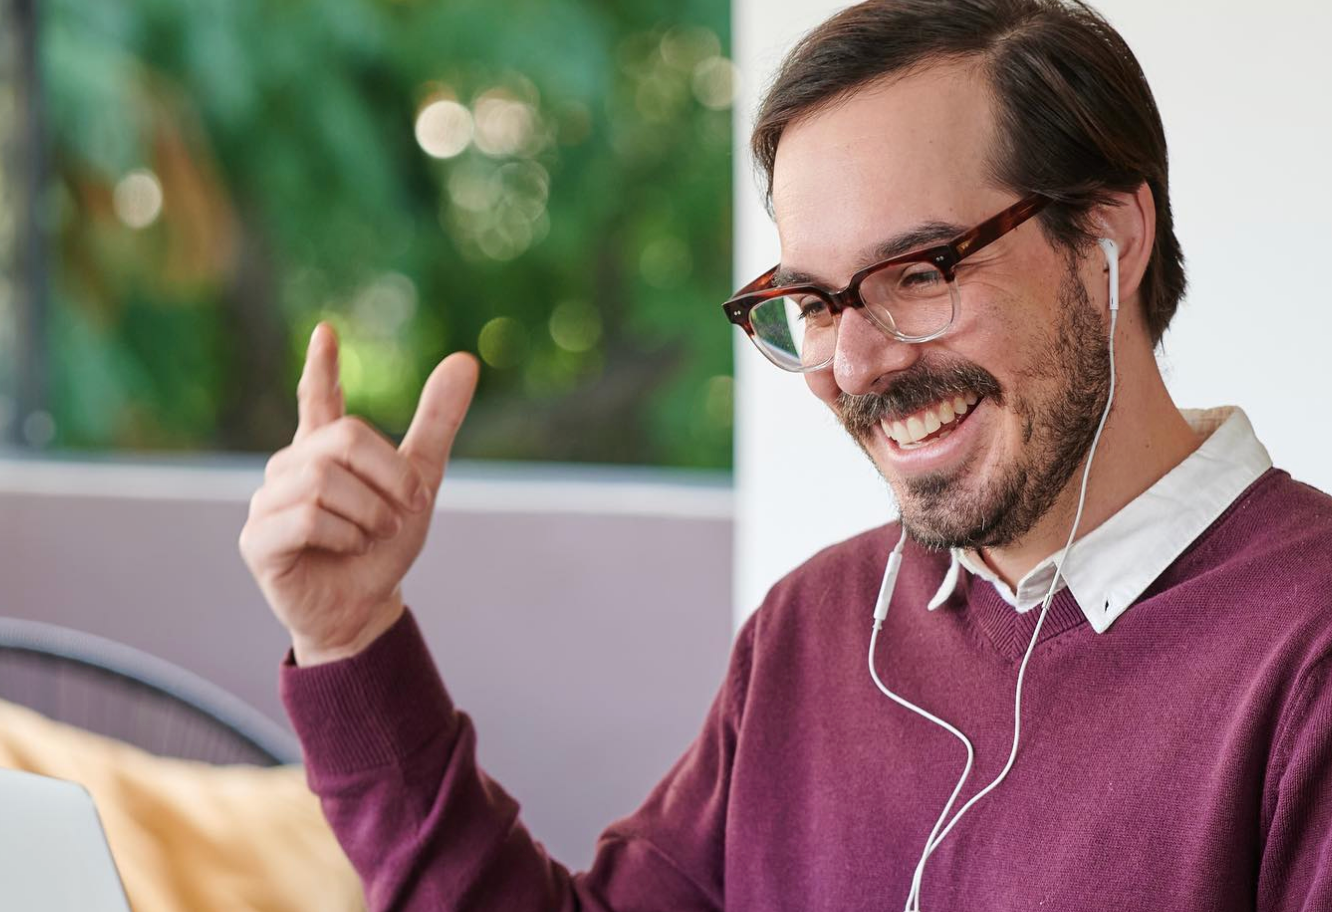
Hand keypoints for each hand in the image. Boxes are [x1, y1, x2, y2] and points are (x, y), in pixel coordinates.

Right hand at [239, 323, 478, 665]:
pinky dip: (344, 535)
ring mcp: (267, 501)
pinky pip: (305, 517)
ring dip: (370, 514)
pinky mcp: (257, 538)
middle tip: (402, 510)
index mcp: (325, 451)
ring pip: (327, 481)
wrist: (366, 610)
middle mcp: (290, 468)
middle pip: (345, 438)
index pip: (317, 398)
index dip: (321, 366)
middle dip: (390, 476)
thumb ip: (436, 422)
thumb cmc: (384, 547)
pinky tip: (347, 548)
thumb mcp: (420, 481)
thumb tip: (464, 359)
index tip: (327, 332)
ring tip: (371, 536)